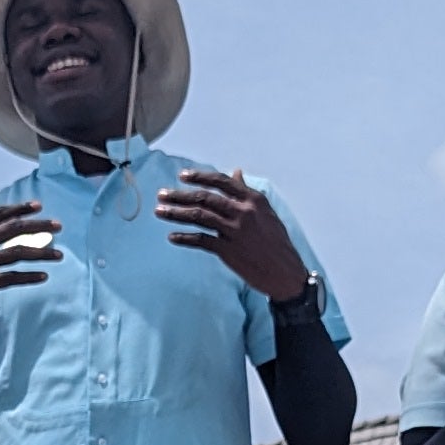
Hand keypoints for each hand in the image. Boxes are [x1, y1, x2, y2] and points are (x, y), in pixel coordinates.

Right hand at [0, 203, 59, 350]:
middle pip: (12, 229)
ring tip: (59, 255)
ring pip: (17, 253)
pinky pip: (12, 278)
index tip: (38, 207)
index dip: (19, 209)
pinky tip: (43, 277)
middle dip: (38, 225)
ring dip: (41, 253)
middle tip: (58, 225)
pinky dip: (30, 277)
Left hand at [153, 169, 310, 300]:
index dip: (199, 177)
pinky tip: (172, 237)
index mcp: (253, 200)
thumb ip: (247, 192)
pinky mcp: (229, 251)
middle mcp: (243, 212)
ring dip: (176, 213)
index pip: (221, 182)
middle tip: (162, 194)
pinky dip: (184, 238)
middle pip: (204, 198)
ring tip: (159, 211)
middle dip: (180, 195)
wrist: (285, 272)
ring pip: (199, 216)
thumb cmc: (276, 242)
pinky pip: (201, 241)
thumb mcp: (265, 211)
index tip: (182, 176)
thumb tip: (236, 172)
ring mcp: (235, 232)